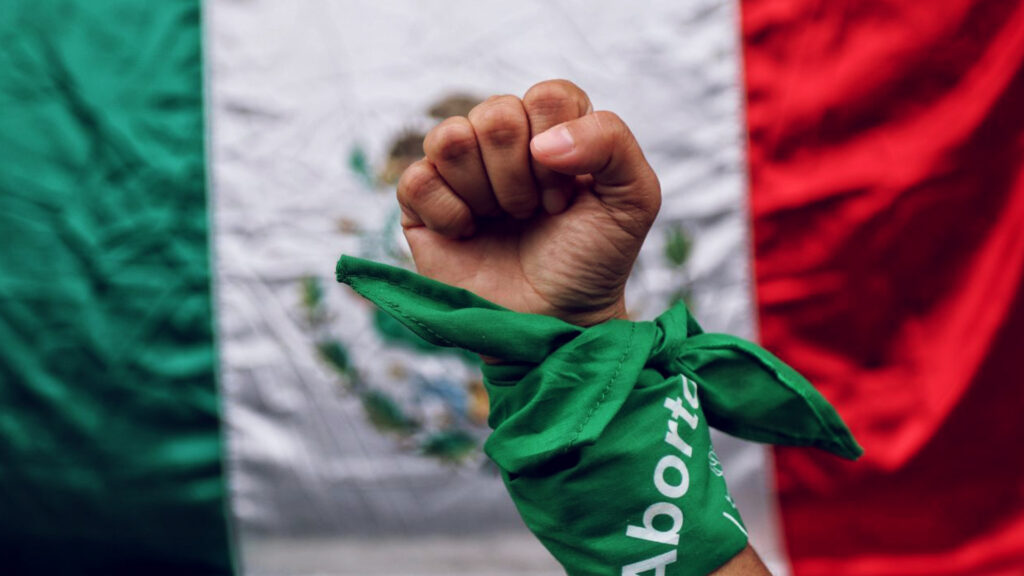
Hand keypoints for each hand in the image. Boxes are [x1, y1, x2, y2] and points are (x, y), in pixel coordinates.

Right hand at [397, 80, 660, 325]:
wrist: (556, 320)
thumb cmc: (593, 260)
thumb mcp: (634, 199)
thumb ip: (612, 141)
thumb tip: (542, 142)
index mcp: (552, 127)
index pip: (547, 95)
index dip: (559, 147)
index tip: (566, 197)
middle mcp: (503, 141)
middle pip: (495, 114)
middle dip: (521, 176)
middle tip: (535, 213)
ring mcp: (460, 170)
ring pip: (449, 137)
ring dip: (485, 192)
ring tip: (503, 221)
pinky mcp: (422, 203)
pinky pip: (417, 178)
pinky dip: (448, 214)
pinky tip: (469, 234)